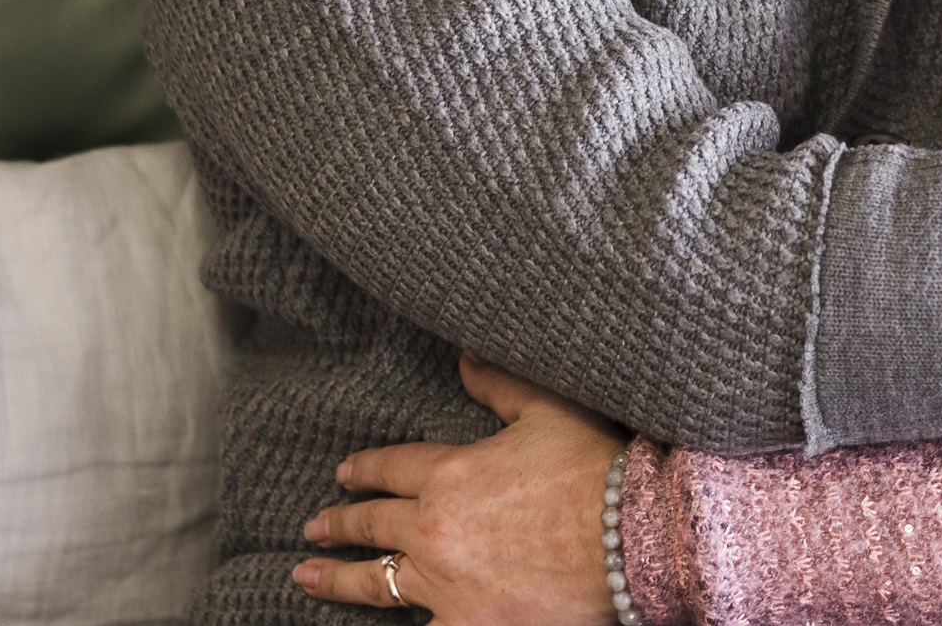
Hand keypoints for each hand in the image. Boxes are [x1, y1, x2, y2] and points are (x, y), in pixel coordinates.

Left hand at [293, 356, 623, 623]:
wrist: (631, 537)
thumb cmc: (597, 471)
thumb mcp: (549, 410)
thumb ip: (501, 384)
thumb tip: (465, 357)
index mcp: (451, 473)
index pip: (393, 468)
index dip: (365, 469)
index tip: (345, 473)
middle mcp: (435, 529)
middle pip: (374, 524)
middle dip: (340, 523)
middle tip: (315, 528)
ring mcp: (446, 584)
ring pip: (377, 582)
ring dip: (340, 578)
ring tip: (309, 576)